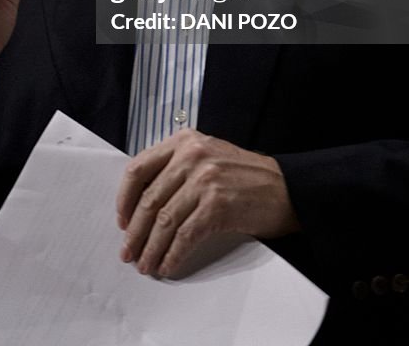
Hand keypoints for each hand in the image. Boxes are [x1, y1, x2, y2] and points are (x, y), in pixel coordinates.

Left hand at [116, 129, 299, 277]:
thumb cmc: (244, 176)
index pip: (139, 168)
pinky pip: (184, 236)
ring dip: (151, 248)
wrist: (287, 189)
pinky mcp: (217, 206)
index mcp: (183, 141)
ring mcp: (204, 180)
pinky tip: (167, 266)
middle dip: (135, 232)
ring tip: (145, 265)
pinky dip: (172, 254)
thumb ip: (175, 168)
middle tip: (127, 253)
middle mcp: (191, 156)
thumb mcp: (206, 156)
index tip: (122, 222)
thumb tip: (141, 205)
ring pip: (164, 220)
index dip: (125, 199)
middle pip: (150, 199)